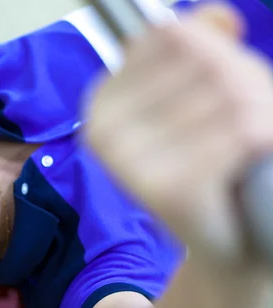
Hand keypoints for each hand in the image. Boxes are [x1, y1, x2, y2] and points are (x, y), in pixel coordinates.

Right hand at [86, 4, 272, 269]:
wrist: (224, 235)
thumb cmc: (211, 156)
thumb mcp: (200, 90)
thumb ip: (201, 44)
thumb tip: (218, 16)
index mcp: (101, 101)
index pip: (171, 36)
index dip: (216, 53)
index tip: (217, 88)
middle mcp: (102, 128)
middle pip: (207, 63)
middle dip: (245, 87)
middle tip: (239, 126)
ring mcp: (128, 161)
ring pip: (231, 96)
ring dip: (261, 115)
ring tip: (245, 147)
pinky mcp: (166, 190)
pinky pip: (240, 134)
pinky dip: (261, 144)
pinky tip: (246, 166)